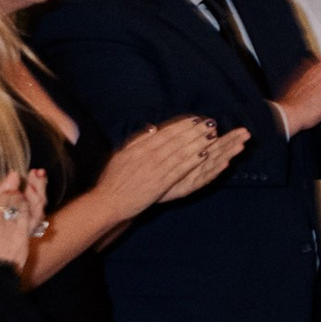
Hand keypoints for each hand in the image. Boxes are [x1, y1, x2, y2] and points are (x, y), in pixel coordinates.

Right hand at [0, 166, 45, 270]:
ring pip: (15, 203)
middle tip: (14, 178)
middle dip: (9, 187)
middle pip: (2, 198)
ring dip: (19, 194)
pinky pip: (25, 213)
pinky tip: (28, 201)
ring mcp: (6, 227)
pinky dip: (27, 204)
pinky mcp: (20, 233)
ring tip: (22, 190)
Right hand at [94, 115, 231, 227]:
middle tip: (210, 123)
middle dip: (195, 131)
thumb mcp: (121, 154)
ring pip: (180, 153)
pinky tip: (204, 155)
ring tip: (212, 135)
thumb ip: (138, 140)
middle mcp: (149, 157)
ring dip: (198, 143)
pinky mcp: (160, 184)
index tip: (196, 118)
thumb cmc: (113, 180)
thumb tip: (153, 127)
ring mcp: (155, 171)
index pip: (165, 133)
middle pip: (176, 141)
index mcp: (140, 148)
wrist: (108, 202)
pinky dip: (192, 161)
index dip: (182, 125)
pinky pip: (179, 170)